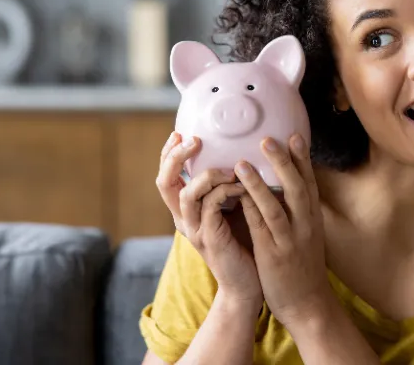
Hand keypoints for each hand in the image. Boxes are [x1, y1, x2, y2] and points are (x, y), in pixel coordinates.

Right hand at [155, 132, 262, 306]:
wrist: (249, 282)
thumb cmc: (244, 238)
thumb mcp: (233, 204)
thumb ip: (228, 182)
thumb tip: (240, 148)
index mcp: (185, 209)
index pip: (166, 176)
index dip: (167, 153)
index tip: (179, 132)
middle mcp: (183, 218)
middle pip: (165, 182)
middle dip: (176, 157)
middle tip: (194, 140)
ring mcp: (194, 230)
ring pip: (187, 194)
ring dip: (208, 174)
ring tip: (229, 168)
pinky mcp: (209, 240)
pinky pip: (211, 207)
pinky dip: (225, 191)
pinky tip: (242, 186)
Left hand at [235, 134, 333, 330]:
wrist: (308, 304)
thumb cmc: (303, 265)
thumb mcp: (309, 233)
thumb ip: (300, 210)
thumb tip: (290, 184)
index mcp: (313, 218)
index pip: (309, 182)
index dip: (302, 158)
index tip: (295, 135)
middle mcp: (305, 224)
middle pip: (297, 187)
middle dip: (283, 161)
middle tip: (268, 139)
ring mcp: (290, 239)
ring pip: (275, 206)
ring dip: (259, 183)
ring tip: (242, 162)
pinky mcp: (273, 255)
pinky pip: (260, 228)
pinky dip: (249, 209)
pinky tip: (236, 195)